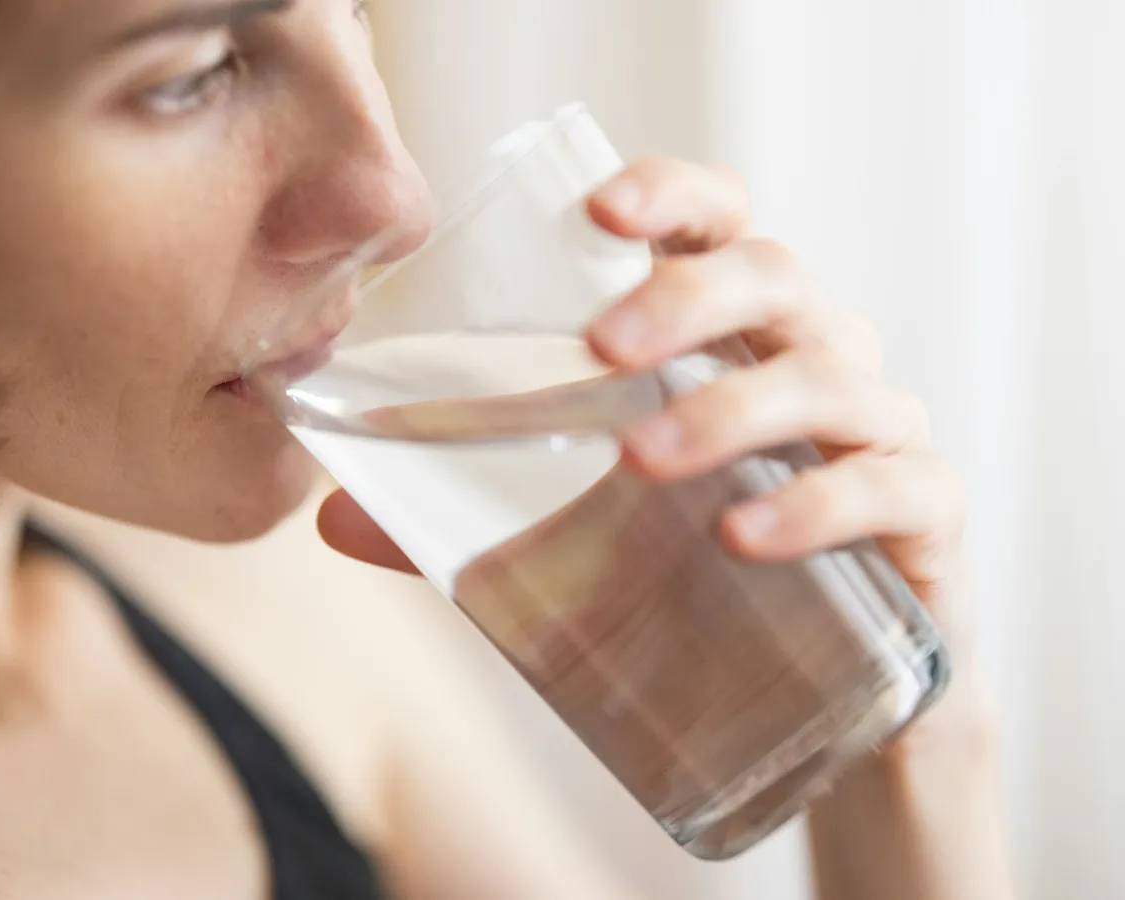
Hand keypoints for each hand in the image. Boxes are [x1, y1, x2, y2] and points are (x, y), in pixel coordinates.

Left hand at [317, 158, 991, 755]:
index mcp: (727, 338)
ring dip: (733, 409)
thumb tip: (330, 519)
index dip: (670, 196)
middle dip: (688, 299)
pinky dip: (819, 504)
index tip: (598, 212)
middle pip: (774, 276)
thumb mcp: (576, 544)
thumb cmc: (694, 584)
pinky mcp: (924, 521)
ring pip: (829, 375)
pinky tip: (745, 538)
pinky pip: (893, 487)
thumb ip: (462, 525)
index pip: (715, 226)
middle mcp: (810, 359)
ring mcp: (877, 433)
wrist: (829, 703)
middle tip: (603, 349)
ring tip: (644, 462)